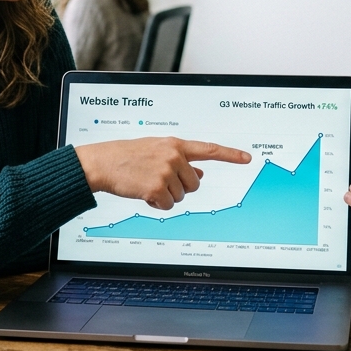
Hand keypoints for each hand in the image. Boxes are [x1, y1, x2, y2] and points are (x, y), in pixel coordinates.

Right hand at [76, 138, 250, 209]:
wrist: (103, 163)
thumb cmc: (127, 156)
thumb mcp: (156, 151)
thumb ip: (179, 160)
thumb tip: (200, 174)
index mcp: (175, 144)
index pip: (209, 150)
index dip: (230, 155)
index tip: (247, 158)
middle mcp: (173, 156)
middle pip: (195, 184)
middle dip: (180, 187)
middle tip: (158, 179)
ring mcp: (166, 171)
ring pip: (181, 197)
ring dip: (166, 196)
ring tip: (147, 183)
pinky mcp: (157, 188)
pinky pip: (168, 206)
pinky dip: (157, 204)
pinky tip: (144, 193)